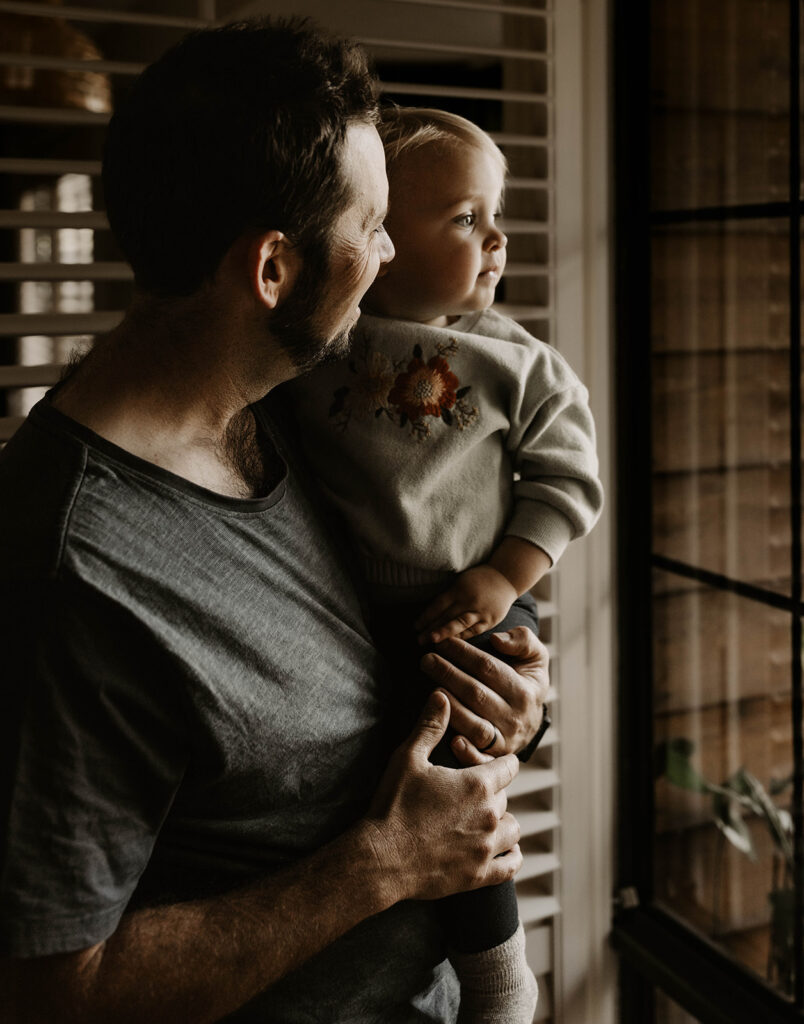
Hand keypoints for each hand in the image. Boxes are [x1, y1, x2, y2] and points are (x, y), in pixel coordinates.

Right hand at [364, 691, 522, 901]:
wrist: (381, 858)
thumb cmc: (393, 805)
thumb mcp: (408, 758)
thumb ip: (430, 726)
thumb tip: (442, 695)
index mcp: (478, 785)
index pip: (509, 766)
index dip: (498, 763)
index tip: (486, 764)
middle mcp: (490, 815)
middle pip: (506, 797)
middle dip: (491, 793)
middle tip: (467, 793)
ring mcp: (486, 848)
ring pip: (513, 829)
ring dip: (502, 822)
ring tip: (483, 820)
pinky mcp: (479, 876)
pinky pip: (512, 865)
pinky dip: (511, 856)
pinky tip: (504, 850)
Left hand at [414, 565, 516, 644]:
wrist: (506, 578)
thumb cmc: (479, 579)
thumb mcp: (461, 581)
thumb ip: (449, 595)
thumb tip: (429, 613)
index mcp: (460, 589)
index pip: (439, 605)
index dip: (426, 616)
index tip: (415, 627)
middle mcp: (469, 600)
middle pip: (447, 616)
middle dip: (432, 629)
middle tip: (419, 640)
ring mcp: (480, 612)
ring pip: (460, 624)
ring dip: (445, 634)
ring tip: (432, 642)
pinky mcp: (489, 621)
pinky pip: (473, 631)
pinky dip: (461, 638)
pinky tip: (451, 645)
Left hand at [420, 627, 548, 765]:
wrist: (529, 722)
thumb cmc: (525, 682)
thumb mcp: (535, 657)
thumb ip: (523, 640)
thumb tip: (498, 640)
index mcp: (525, 691)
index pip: (489, 668)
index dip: (464, 653)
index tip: (444, 642)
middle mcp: (515, 718)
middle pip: (476, 694)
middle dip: (448, 674)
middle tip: (426, 660)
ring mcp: (503, 741)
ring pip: (474, 726)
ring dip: (450, 707)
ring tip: (432, 688)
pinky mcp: (492, 759)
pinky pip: (478, 759)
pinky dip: (464, 752)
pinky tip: (449, 738)